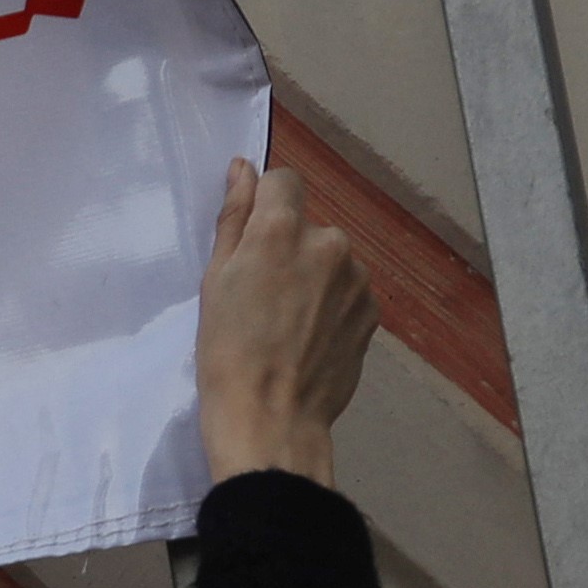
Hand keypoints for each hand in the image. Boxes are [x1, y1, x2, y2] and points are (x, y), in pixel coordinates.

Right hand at [196, 156, 377, 488]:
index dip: (264, 204)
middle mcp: (329, 242)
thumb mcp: (215, 281)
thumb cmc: (227, 353)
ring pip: (329, 259)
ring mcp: (357, 278)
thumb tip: (242, 169)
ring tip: (286, 324)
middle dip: (287, 248)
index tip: (250, 240)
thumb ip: (234, 217)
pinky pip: (347, 291)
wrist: (271, 418)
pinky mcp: (372, 310)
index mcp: (282, 229)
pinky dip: (330, 305)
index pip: (283, 180)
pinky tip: (308, 338)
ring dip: (312, 277)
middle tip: (260, 297)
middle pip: (307, 225)